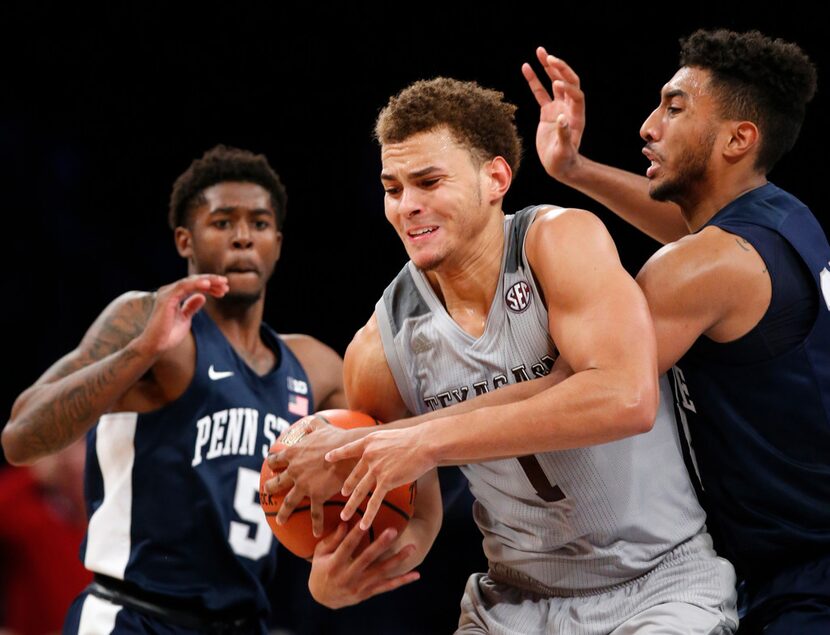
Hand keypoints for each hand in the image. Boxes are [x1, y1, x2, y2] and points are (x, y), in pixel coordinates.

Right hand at [136, 274, 228, 354]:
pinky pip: (184, 287)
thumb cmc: (168, 334)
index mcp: (174, 295)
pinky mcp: (167, 299)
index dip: (210, 286)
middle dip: (212, 281)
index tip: (224, 290)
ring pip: (190, 281)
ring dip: (208, 281)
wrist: (156, 346)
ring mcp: (167, 294)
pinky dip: (196, 284)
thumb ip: (191, 307)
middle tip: (226, 284)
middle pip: (194, 281)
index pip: (194, 285)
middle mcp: (169, 291)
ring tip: (222, 283)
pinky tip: (208, 285)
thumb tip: (202, 297)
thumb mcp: (185, 319)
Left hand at [264, 416, 356, 536]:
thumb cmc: (336, 438)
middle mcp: (294, 471)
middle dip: (271, 488)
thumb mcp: (322, 427)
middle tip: (267, 492)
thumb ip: (312, 425)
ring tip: (280, 521)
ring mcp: (303, 485)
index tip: (272, 466)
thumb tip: (308, 423)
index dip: (273, 462)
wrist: (349, 453)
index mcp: (294, 454)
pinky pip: (314, 513)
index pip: (276, 459)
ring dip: (283, 513)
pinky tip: (316, 533)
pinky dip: (316, 524)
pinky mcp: (316, 496)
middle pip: (276, 482)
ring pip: (288, 502)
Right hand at [308, 522, 418, 608]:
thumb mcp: (320, 553)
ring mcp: (359, 587)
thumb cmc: (320, 568)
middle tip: (394, 530)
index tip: (366, 520)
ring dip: (397, 560)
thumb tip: (345, 522)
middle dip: (381, 544)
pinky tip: (415, 575)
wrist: (321, 598)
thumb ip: (333, 538)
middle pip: (367, 558)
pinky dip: (402, 581)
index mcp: (334, 564)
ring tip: (411, 548)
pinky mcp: (367, 594)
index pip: (347, 546)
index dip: (356, 533)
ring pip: (381, 573)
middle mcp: (347, 576)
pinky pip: (387, 587)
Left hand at [325, 427, 434, 529]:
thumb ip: (382, 445)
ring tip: (344, 516)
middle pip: (353, 475)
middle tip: (342, 494)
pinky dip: (368, 515)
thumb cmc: (414, 438)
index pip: (349, 449)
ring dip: (351, 506)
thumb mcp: (391, 435)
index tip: (327, 458)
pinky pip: (374, 501)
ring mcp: (376, 469)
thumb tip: (383, 449)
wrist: (425, 443)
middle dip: (346, 487)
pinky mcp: (386, 481)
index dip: (337, 454)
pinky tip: (363, 525)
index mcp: (369, 442)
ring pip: (359, 491)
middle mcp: (369, 456)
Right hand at [521, 46, 585, 181]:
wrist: (559, 166)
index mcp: (577, 116)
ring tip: (539, 51)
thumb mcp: (564, 150)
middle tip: (548, 57)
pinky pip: (540, 93)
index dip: (568, 88)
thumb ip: (564, 135)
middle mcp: (569, 108)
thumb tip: (562, 119)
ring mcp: (558, 108)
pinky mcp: (547, 112)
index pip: (576, 95)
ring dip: (548, 67)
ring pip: (554, 82)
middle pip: (568, 82)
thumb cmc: (563, 161)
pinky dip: (534, 80)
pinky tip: (526, 67)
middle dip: (559, 68)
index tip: (555, 83)